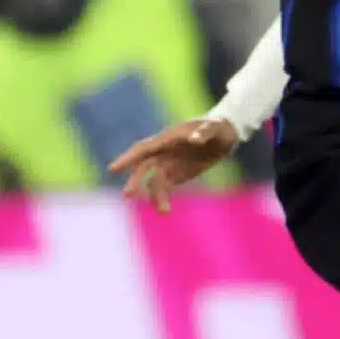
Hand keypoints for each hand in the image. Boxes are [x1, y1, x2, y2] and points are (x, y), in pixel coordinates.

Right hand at [109, 116, 240, 212]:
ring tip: (164, 211)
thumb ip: (204, 133)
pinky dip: (163, 197)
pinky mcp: (179, 174)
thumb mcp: (215, 127)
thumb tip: (194, 139)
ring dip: (155, 195)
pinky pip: (166, 186)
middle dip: (135, 180)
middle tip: (127, 195)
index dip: (127, 158)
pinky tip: (165, 210)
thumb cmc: (218, 126)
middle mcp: (164, 152)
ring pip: (156, 181)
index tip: (113, 169)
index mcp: (168, 138)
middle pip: (144, 167)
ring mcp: (170, 163)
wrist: (226, 135)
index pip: (143, 149)